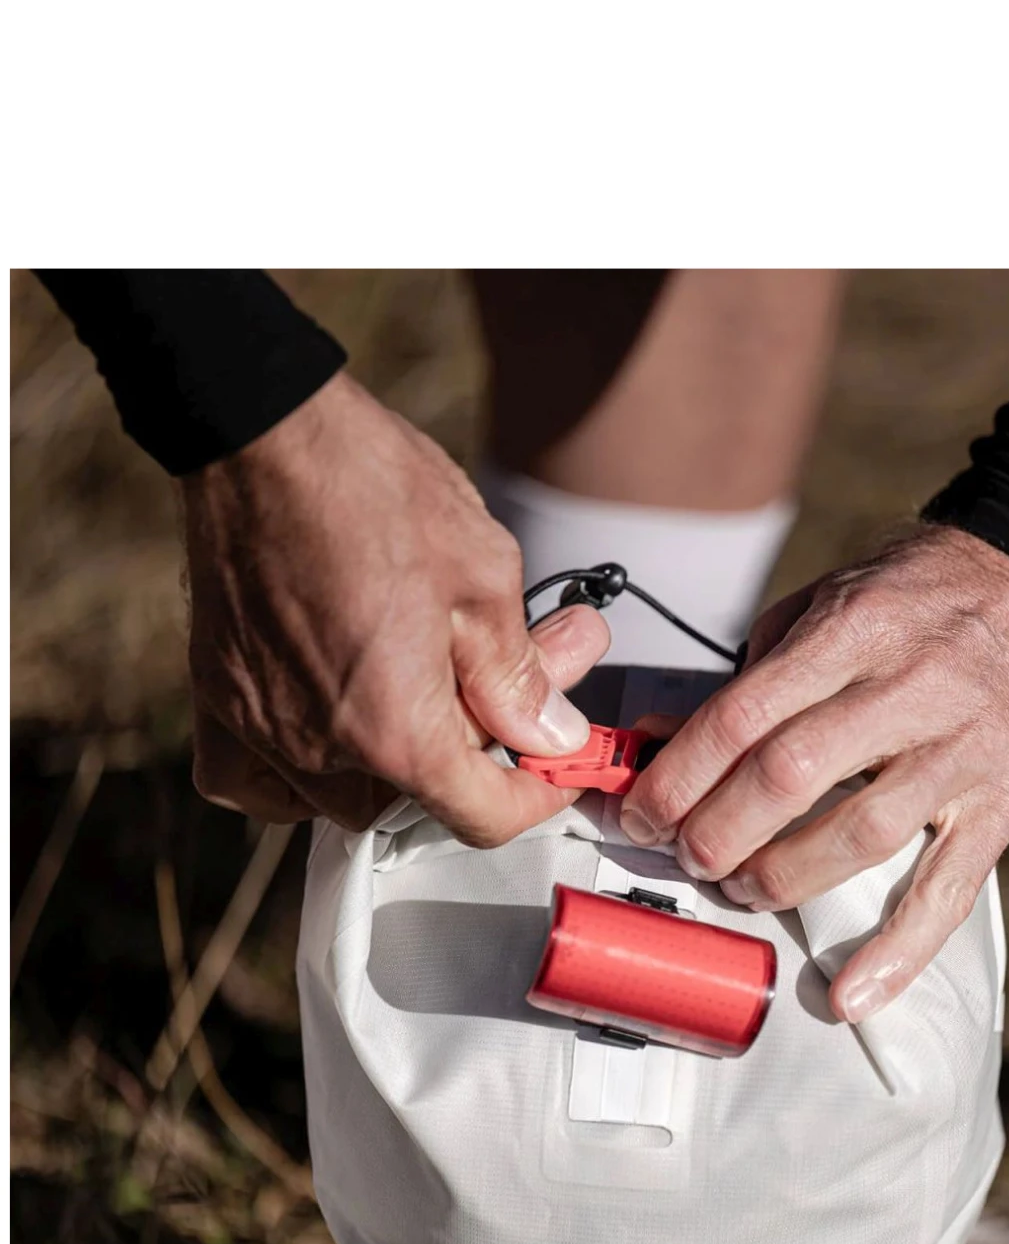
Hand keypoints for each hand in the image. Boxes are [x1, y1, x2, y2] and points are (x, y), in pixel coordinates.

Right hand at [183, 372, 609, 844]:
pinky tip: (338, 729)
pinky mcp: (216, 699)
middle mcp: (318, 749)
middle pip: (417, 803)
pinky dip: (300, 775)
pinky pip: (255, 780)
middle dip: (476, 749)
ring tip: (436, 686)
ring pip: (344, 798)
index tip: (558, 761)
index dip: (535, 795)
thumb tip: (547, 735)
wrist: (263, 430)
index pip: (481, 814)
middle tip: (519, 674)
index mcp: (394, 732)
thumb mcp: (483, 577)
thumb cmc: (371, 489)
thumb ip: (517, 676)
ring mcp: (259, 728)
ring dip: (399, 763)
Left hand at [618, 526, 1008, 1020]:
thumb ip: (754, 669)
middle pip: (788, 777)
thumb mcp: (831, 598)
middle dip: (716, 833)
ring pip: (858, 836)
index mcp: (854, 631)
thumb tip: (659, 735)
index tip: (638, 813)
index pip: (743, 716)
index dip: (678, 776)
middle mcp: (910, 688)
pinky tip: (850, 995)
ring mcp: (963, 750)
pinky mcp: (1006, 801)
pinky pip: (950, 888)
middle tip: (684, 857)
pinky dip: (899, 951)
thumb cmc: (923, 593)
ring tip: (741, 891)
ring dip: (781, 879)